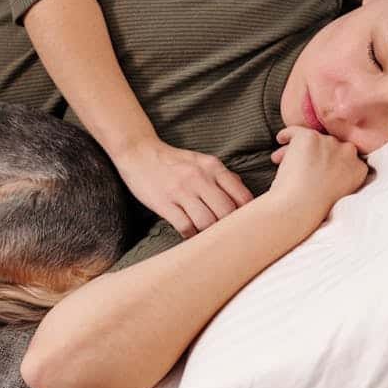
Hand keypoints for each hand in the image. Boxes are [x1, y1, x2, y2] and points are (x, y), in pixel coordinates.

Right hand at [110, 136, 253, 237]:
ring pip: (207, 222)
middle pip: (226, 212)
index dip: (248, 215)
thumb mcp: (201, 161)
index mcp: (213, 167)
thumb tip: (243, 196)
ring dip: (209, 233)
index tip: (244, 223)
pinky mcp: (164, 203)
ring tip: (208, 235)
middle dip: (229, 227)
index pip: (242, 196)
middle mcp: (199, 178)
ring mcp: (181, 191)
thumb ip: (223, 177)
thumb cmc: (173, 161)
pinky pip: (185, 227)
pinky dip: (191, 235)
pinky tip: (191, 234)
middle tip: (226, 234)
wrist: (139, 153)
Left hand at [269, 125, 368, 237]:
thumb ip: (338, 176)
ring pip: (312, 140)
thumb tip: (321, 165)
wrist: (300, 206)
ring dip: (297, 149)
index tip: (316, 169)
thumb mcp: (338, 192)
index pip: (345, 157)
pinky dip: (286, 135)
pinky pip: (295, 131)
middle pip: (329, 146)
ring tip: (281, 160)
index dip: (328, 161)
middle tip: (298, 166)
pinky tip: (280, 139)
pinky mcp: (310, 137)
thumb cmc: (313, 207)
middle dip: (314, 154)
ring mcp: (329, 142)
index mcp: (359, 169)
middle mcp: (348, 152)